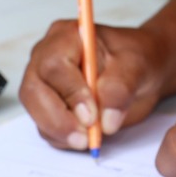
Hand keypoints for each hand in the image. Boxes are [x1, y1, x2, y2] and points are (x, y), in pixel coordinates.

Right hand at [19, 18, 170, 151]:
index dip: (71, 92)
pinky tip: (87, 137)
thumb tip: (106, 120)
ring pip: (36, 112)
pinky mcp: (48, 106)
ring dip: (61, 132)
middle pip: (35, 91)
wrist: (140, 73)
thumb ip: (120, 88)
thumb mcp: (136, 65)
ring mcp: (44, 83)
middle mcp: (47, 57)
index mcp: (66, 37)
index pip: (54, 65)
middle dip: (59, 119)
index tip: (92, 115)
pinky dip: (64, 139)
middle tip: (86, 137)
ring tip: (90, 139)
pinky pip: (46, 127)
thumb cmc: (136, 58)